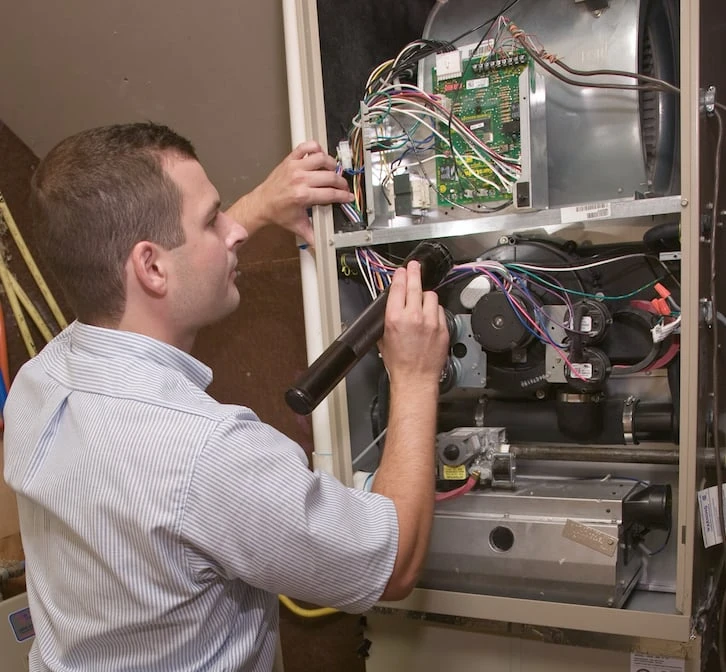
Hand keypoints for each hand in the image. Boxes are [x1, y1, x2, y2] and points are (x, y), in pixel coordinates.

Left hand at [229, 141, 353, 245]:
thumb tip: (322, 247)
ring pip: (321, 158)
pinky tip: (319, 157)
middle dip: (341, 182)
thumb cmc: (279, 213)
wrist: (261, 203)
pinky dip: (316, 148)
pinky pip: (306, 147)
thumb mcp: (298, 226)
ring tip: (333, 171)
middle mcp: (299, 179)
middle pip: (330, 176)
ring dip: (331, 164)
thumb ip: (313, 236)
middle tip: (342, 187)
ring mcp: (295, 167)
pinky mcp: (290, 159)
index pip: (330, 193)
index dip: (343, 196)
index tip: (348, 197)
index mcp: (302, 196)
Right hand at [378, 261, 448, 388]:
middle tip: (414, 267)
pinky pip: (440, 310)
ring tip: (421, 299)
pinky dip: (435, 309)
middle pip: (415, 286)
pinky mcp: (442, 328)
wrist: (415, 378)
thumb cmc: (399, 363)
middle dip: (414, 273)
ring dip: (425, 295)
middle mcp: (413, 317)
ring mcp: (430, 322)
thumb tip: (390, 306)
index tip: (401, 271)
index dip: (400, 276)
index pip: (398, 288)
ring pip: (431, 296)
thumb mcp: (383, 338)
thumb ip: (386, 319)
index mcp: (395, 318)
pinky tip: (430, 314)